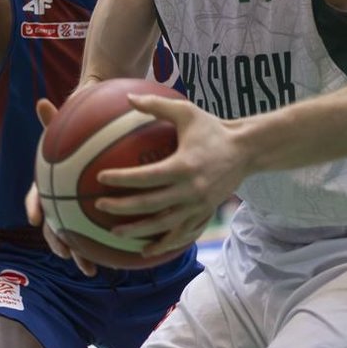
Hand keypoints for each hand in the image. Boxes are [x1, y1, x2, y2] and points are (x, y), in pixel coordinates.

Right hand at [25, 98, 97, 275]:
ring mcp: (76, 214)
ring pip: (76, 238)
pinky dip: (108, 248)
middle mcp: (60, 203)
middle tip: (65, 253)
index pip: (37, 197)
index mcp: (49, 185)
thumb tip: (41, 101)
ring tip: (90, 268)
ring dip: (81, 254)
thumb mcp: (69, 127)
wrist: (94, 145)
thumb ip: (57, 120)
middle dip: (59, 242)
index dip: (36, 208)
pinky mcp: (95, 221)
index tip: (36, 219)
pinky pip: (100, 237)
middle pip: (55, 225)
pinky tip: (124, 259)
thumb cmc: (79, 136)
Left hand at [96, 95, 244, 250]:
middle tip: (99, 206)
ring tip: (116, 233)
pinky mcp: (205, 212)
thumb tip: (128, 97)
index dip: (123, 179)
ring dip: (139, 231)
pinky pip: (182, 233)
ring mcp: (200, 205)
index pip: (147, 176)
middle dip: (123, 208)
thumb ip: (156, 105)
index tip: (101, 178)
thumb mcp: (187, 112)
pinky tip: (146, 250)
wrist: (247, 150)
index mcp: (184, 165)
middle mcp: (192, 189)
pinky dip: (164, 243)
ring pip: (165, 225)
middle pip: (151, 205)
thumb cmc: (213, 128)